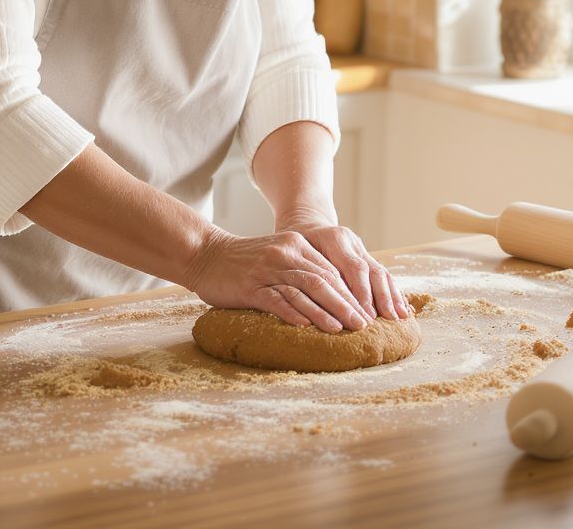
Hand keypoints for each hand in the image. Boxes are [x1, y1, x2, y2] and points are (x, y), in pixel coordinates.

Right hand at [184, 227, 376, 332]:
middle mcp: (285, 253)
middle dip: (346, 303)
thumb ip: (303, 268)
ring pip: (304, 289)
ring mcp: (267, 269)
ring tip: (343, 328)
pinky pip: (276, 300)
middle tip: (363, 324)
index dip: (351, 292)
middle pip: (323, 280)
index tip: (366, 312)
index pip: (331, 270)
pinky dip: (293, 313)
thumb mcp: (278, 255)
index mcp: (296, 244)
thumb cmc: (245, 260)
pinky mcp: (250, 286)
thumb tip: (335, 295)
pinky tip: (305, 327)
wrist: (206, 254)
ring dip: (325, 311)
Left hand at [275, 217, 410, 321]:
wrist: (305, 224)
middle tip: (385, 321)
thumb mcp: (295, 253)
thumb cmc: (295, 244)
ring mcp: (361, 248)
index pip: (353, 267)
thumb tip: (316, 307)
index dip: (361, 293)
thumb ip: (308, 273)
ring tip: (398, 318)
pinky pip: (383, 274)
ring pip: (380, 272)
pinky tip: (401, 309)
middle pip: (371, 270)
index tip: (365, 316)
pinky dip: (393, 293)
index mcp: (335, 239)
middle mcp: (352, 241)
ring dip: (391, 296)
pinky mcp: (366, 256)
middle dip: (380, 297)